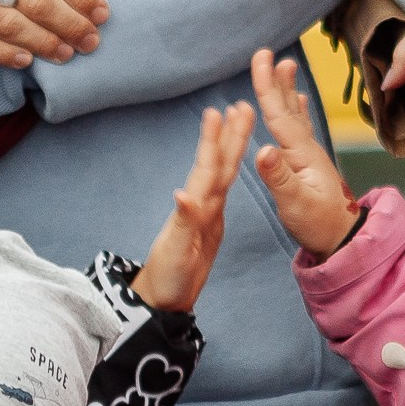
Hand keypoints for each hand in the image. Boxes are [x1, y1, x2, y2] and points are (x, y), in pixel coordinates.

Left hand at [133, 101, 254, 313]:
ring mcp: (207, 214)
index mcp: (196, 208)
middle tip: (241, 106)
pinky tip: (229, 161)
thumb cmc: (166, 278)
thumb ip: (183, 222)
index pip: (208, 169)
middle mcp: (202, 206)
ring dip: (230, 147)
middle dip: (230, 136)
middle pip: (220, 165)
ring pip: (223, 174)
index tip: (217, 112)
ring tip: (238, 121)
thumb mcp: (176, 251)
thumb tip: (183, 194)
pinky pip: (223, 191)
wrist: (163, 300)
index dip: (213, 142)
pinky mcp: (211, 225)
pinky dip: (227, 173)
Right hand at [249, 49, 359, 258]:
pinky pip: (299, 129)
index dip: (267, 86)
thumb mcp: (296, 204)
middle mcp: (307, 149)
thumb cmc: (319, 225)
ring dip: (285, 89)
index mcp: (301, 154)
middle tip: (267, 52)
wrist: (344, 239)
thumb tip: (262, 149)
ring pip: (293, 115)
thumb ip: (279, 177)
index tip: (261, 58)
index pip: (278, 114)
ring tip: (284, 65)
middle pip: (286, 108)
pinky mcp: (308, 163)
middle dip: (275, 80)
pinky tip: (297, 100)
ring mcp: (309, 155)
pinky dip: (295, 111)